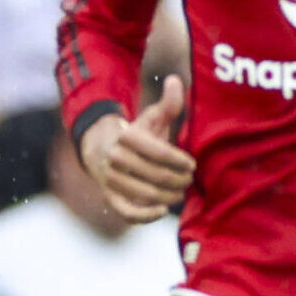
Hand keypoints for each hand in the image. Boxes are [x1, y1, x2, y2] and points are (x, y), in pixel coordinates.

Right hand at [81, 76, 193, 221]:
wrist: (103, 150)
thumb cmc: (138, 134)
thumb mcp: (152, 117)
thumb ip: (168, 103)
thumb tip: (175, 80)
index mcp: (127, 137)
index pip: (160, 152)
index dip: (181, 161)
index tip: (192, 165)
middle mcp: (116, 159)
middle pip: (156, 175)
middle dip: (179, 180)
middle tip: (190, 180)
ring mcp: (111, 180)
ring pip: (146, 194)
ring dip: (169, 196)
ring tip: (181, 192)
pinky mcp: (110, 198)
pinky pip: (128, 212)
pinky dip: (146, 215)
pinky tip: (162, 210)